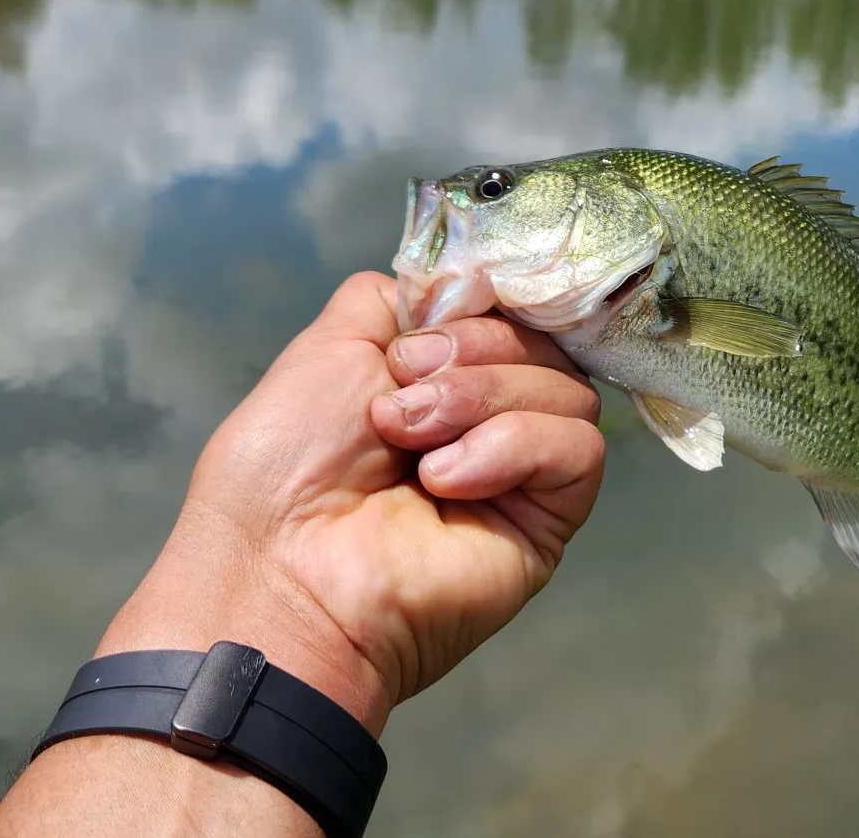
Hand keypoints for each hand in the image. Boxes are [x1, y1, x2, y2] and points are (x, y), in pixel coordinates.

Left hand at [95, 272, 604, 733]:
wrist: (280, 573)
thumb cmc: (285, 467)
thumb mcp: (331, 346)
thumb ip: (399, 298)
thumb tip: (464, 286)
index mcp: (443, 375)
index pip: (513, 310)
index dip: (486, 304)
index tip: (429, 321)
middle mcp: (490, 417)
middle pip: (545, 343)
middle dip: (471, 353)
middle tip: (399, 394)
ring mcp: (523, 471)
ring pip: (568, 389)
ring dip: (481, 399)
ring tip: (412, 441)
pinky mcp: (549, 521)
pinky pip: (578, 448)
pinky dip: (512, 445)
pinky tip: (446, 479)